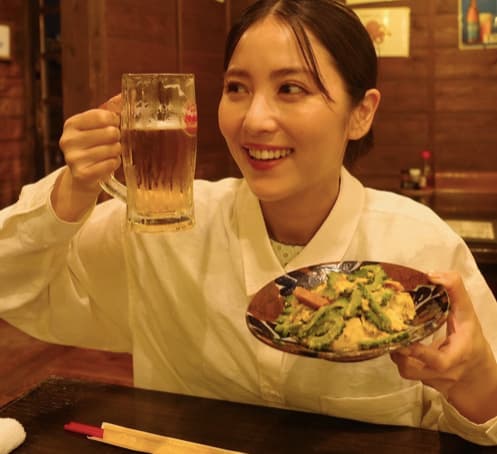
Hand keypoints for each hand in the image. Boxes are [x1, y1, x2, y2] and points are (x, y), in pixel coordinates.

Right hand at [51, 95, 121, 220]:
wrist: (83, 178)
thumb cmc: (93, 147)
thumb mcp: (97, 127)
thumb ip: (110, 110)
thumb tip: (124, 94)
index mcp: (71, 124)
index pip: (101, 115)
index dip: (114, 119)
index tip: (115, 124)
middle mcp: (68, 140)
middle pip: (109, 132)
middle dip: (117, 137)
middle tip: (113, 141)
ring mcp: (73, 158)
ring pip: (111, 149)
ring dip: (117, 152)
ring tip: (111, 153)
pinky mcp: (82, 174)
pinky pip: (110, 164)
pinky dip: (115, 163)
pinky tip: (109, 163)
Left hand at [391, 271, 496, 422]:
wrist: (474, 373)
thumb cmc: (469, 339)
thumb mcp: (467, 315)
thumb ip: (455, 292)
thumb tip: (432, 275)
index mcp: (456, 357)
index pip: (439, 362)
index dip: (420, 353)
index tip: (409, 341)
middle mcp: (441, 373)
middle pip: (413, 370)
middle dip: (399, 353)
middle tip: (391, 333)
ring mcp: (430, 379)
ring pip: (405, 371)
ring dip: (396, 353)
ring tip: (393, 333)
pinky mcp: (421, 381)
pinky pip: (404, 371)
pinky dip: (398, 356)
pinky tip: (396, 340)